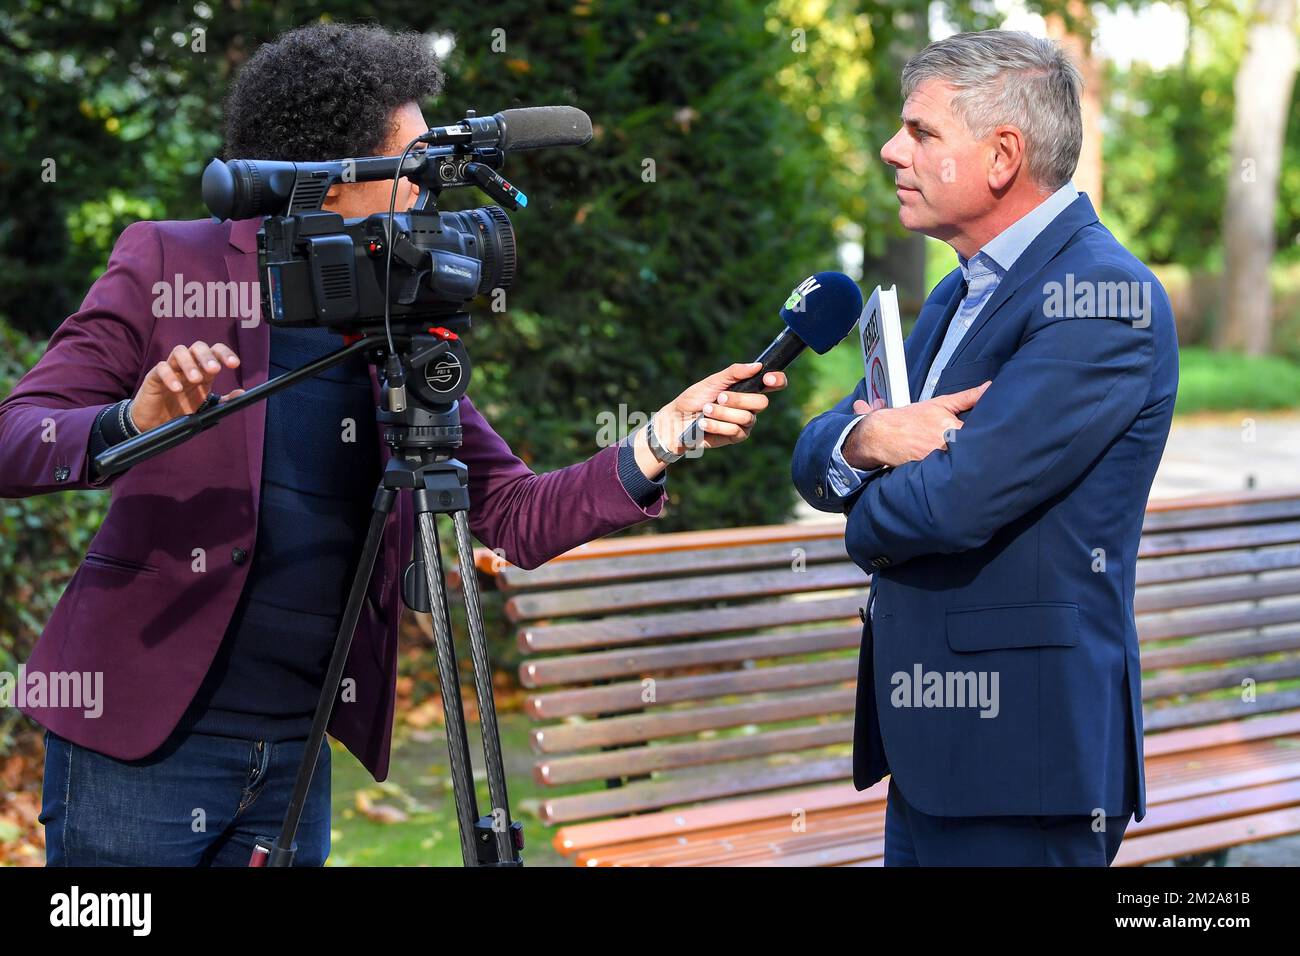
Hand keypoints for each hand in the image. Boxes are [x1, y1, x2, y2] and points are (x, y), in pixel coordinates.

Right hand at [129, 341, 243, 431]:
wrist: (156, 422)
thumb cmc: (181, 409)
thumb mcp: (206, 407)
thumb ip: (224, 401)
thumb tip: (242, 394)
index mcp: (203, 370)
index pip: (215, 352)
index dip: (225, 354)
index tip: (234, 364)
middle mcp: (188, 365)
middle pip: (198, 347)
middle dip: (207, 356)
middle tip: (215, 370)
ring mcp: (171, 368)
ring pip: (179, 351)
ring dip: (189, 364)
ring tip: (196, 379)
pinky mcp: (154, 376)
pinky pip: (161, 368)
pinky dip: (169, 376)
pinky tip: (177, 389)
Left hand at [631, 362, 787, 477]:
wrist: (677, 420)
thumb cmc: (694, 398)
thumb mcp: (712, 382)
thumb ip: (734, 373)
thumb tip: (757, 365)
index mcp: (747, 387)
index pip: (772, 383)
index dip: (777, 380)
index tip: (768, 378)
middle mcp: (750, 405)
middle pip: (761, 402)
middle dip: (739, 399)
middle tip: (720, 397)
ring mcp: (745, 422)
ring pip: (747, 417)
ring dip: (723, 413)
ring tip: (706, 410)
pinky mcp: (736, 437)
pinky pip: (736, 430)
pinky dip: (717, 425)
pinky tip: (704, 424)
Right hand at [843, 381, 989, 469]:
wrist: (880, 435)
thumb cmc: (910, 419)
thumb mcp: (939, 404)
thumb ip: (967, 397)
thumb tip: (990, 386)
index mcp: (951, 428)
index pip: (981, 435)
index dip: (994, 436)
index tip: (1004, 436)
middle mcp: (945, 446)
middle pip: (974, 452)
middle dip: (985, 452)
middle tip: (1000, 453)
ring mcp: (937, 462)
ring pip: (962, 465)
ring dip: (971, 464)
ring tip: (984, 465)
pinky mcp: (929, 473)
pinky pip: (948, 475)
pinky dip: (955, 474)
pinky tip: (962, 474)